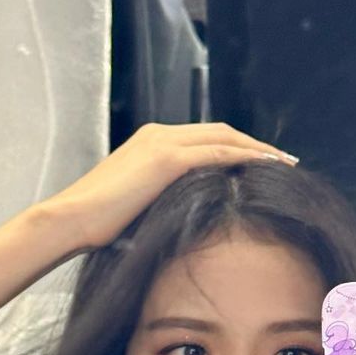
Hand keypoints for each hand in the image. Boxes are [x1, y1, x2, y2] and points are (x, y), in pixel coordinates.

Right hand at [42, 122, 296, 250]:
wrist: (71, 219)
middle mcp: (159, 134)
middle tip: (284, 159)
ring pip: (224, 138)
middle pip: (221, 131)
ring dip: (258, 148)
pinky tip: (266, 165)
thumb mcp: (137, 204)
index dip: (237, 146)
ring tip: (284, 163)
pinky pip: (217, 153)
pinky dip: (245, 156)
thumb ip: (163, 198)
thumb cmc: (98, 223)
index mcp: (151, 142)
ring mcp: (162, 143)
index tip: (262, 161)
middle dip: (255, 143)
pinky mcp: (166, 159)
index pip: (205, 138)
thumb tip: (188, 215)